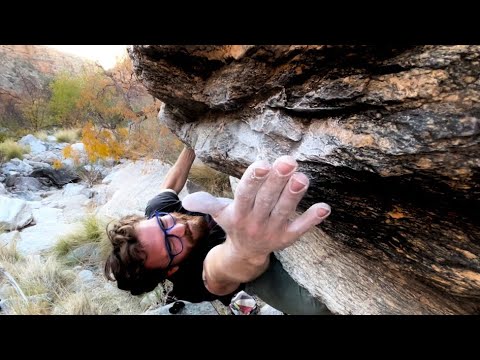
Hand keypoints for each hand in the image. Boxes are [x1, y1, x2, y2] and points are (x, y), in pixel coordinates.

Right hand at [182, 155, 330, 258]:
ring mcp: (273, 230)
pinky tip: (325, 208)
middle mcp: (256, 221)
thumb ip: (207, 203)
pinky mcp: (288, 237)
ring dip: (294, 196)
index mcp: (239, 212)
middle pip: (267, 200)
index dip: (254, 180)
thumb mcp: (220, 212)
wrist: (245, 253)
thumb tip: (187, 199)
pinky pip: (301, 229)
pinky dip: (312, 219)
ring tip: (303, 178)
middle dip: (277, 181)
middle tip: (288, 161)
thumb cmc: (235, 222)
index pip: (245, 194)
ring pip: (284, 211)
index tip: (262, 164)